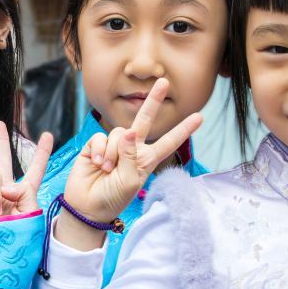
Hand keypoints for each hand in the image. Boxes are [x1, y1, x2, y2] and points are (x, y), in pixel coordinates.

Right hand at [0, 122, 53, 221]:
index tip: (48, 136)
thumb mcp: (28, 216)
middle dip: (2, 140)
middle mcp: (5, 190)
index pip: (35, 170)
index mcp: (24, 194)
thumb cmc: (13, 239)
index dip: (41, 153)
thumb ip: (24, 194)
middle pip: (4, 160)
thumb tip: (6, 184)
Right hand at [63, 78, 201, 223]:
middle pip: (145, 119)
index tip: (200, 117)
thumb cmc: (113, 198)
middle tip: (164, 81)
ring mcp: (114, 146)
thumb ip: (131, 156)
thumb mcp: (129, 182)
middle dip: (153, 100)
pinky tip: (98, 163)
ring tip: (107, 169)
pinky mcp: (96, 145)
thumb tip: (128, 132)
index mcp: (147, 159)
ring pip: (119, 133)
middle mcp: (132, 149)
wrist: (88, 206)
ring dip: (113, 152)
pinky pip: (101, 137)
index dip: (183, 130)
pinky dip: (101, 150)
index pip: (169, 142)